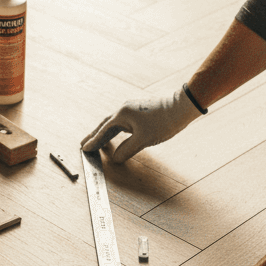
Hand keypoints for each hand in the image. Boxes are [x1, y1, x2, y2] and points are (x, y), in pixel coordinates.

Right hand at [81, 87, 202, 162]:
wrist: (182, 107)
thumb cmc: (164, 122)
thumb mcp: (144, 139)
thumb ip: (127, 150)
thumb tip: (115, 159)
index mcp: (122, 114)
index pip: (104, 130)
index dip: (94, 141)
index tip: (84, 149)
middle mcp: (124, 109)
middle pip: (105, 124)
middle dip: (94, 135)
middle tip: (83, 144)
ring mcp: (132, 109)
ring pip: (113, 123)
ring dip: (104, 132)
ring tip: (96, 141)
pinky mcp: (139, 111)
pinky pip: (121, 122)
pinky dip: (115, 130)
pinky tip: (116, 134)